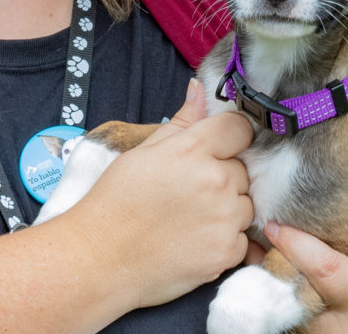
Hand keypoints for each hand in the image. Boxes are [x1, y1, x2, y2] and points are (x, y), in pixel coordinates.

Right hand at [74, 80, 255, 309]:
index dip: (228, 135)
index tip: (216, 146)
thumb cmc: (117, 200)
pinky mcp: (226, 253)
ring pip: (245, 203)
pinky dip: (225, 238)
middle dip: (223, 174)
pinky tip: (195, 238)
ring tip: (192, 215)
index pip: (239, 128)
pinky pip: (242, 237)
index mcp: (193, 149)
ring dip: (228, 207)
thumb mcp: (144, 151)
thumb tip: (199, 89)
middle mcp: (215, 181)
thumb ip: (182, 121)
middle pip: (242, 168)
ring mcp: (224, 219)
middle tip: (191, 188)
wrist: (102, 258)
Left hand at [265, 160, 347, 333]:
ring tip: (257, 246)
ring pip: (285, 308)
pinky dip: (278, 295)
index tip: (274, 224)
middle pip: (294, 290)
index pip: (325, 271)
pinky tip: (269, 270)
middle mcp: (342, 325)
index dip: (297, 247)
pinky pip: (287, 317)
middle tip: (255, 228)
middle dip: (273, 262)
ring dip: (271, 279)